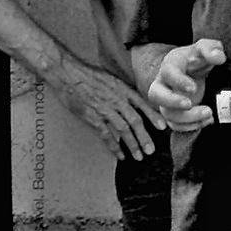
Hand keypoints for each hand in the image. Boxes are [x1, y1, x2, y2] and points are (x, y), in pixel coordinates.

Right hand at [52, 59, 166, 161]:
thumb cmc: (88, 75)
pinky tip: (120, 155)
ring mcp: (105, 109)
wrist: (68, 74)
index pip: (142, 104)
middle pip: (135, 121)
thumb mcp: (110, 78)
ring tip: (139, 156)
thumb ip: (122, 90)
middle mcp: (116, 100)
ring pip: (123, 130)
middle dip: (144, 137)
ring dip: (132, 144)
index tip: (162, 127)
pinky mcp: (93, 117)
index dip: (152, 116)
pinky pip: (106, 134)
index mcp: (122, 89)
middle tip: (151, 150)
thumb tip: (133, 101)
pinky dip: (114, 146)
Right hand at [147, 39, 225, 131]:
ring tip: (209, 114)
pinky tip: (207, 120)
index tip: (193, 88)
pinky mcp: (172, 113)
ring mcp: (166, 100)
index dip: (178, 81)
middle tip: (189, 104)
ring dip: (188, 118)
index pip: (168, 73)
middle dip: (171, 102)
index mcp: (170, 65)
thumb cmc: (198, 58)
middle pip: (155, 95)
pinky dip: (190, 127)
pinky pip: (175, 125)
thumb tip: (217, 57)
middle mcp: (163, 83)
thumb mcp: (206, 48)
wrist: (192, 70)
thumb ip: (211, 48)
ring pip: (167, 114)